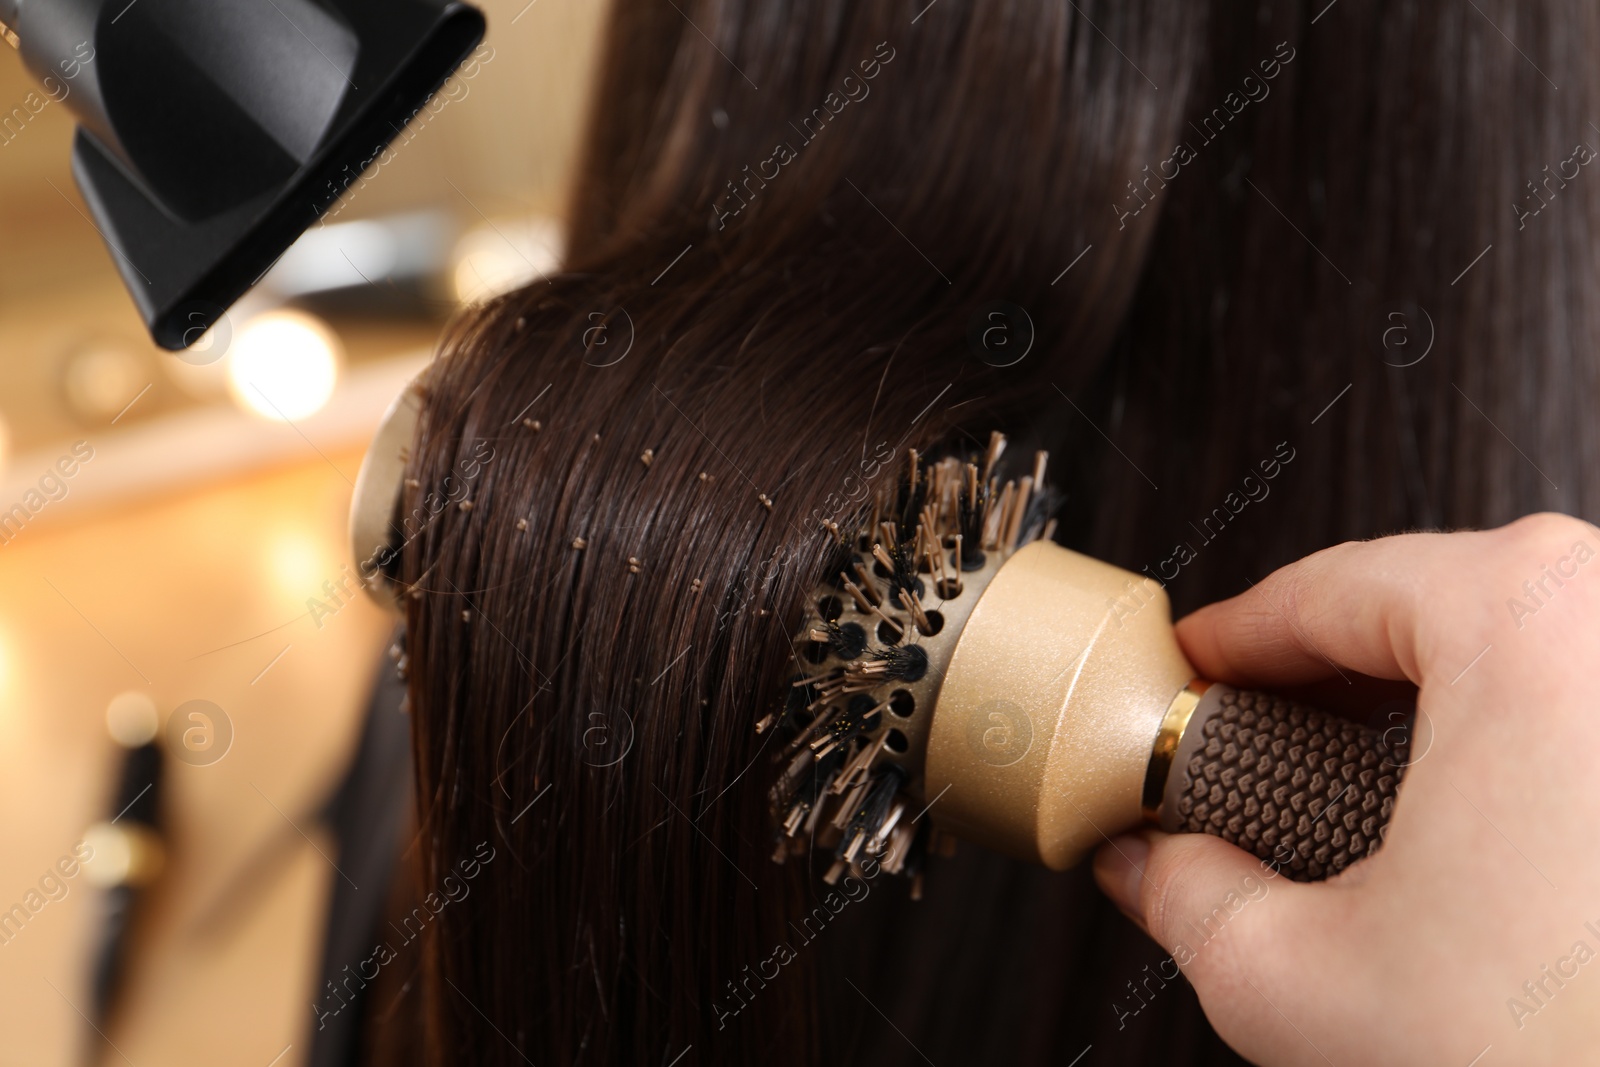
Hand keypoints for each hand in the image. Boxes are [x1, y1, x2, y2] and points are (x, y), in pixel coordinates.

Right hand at [1093, 513, 1599, 1065]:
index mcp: (1522, 622)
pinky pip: (1577, 697)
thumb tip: (1151, 865)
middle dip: (1321, 675)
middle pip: (1423, 603)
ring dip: (1415, 710)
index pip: (1328, 586)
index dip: (1234, 637)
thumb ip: (1185, 895)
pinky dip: (1505, 744)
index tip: (1195, 671)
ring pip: (1511, 646)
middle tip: (1253, 744)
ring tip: (1350, 796)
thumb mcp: (1301, 981)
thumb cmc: (1566, 1060)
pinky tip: (1462, 830)